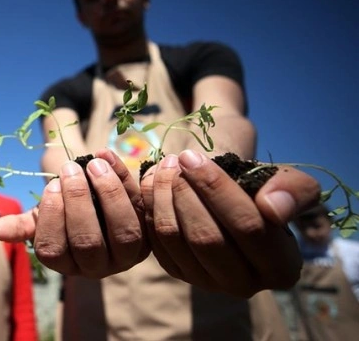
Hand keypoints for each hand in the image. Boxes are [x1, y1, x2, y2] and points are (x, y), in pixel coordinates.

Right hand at [0, 149, 148, 278]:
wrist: (102, 198)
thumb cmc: (68, 209)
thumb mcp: (47, 216)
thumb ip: (26, 223)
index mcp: (68, 263)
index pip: (54, 250)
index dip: (51, 217)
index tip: (50, 185)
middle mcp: (100, 266)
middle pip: (89, 242)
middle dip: (78, 203)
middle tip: (69, 170)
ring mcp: (130, 253)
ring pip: (124, 232)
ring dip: (109, 194)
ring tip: (93, 164)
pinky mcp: (153, 232)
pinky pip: (145, 209)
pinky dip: (128, 180)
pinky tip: (107, 155)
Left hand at [141, 150, 318, 297]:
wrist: (234, 200)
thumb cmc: (266, 191)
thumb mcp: (291, 184)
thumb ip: (292, 191)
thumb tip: (272, 208)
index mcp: (281, 269)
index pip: (248, 227)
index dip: (218, 190)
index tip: (194, 157)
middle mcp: (244, 285)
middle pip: (206, 238)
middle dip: (186, 193)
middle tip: (177, 160)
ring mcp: (207, 282)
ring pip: (175, 238)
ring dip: (164, 197)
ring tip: (165, 166)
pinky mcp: (179, 273)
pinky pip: (156, 241)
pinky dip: (150, 207)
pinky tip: (153, 182)